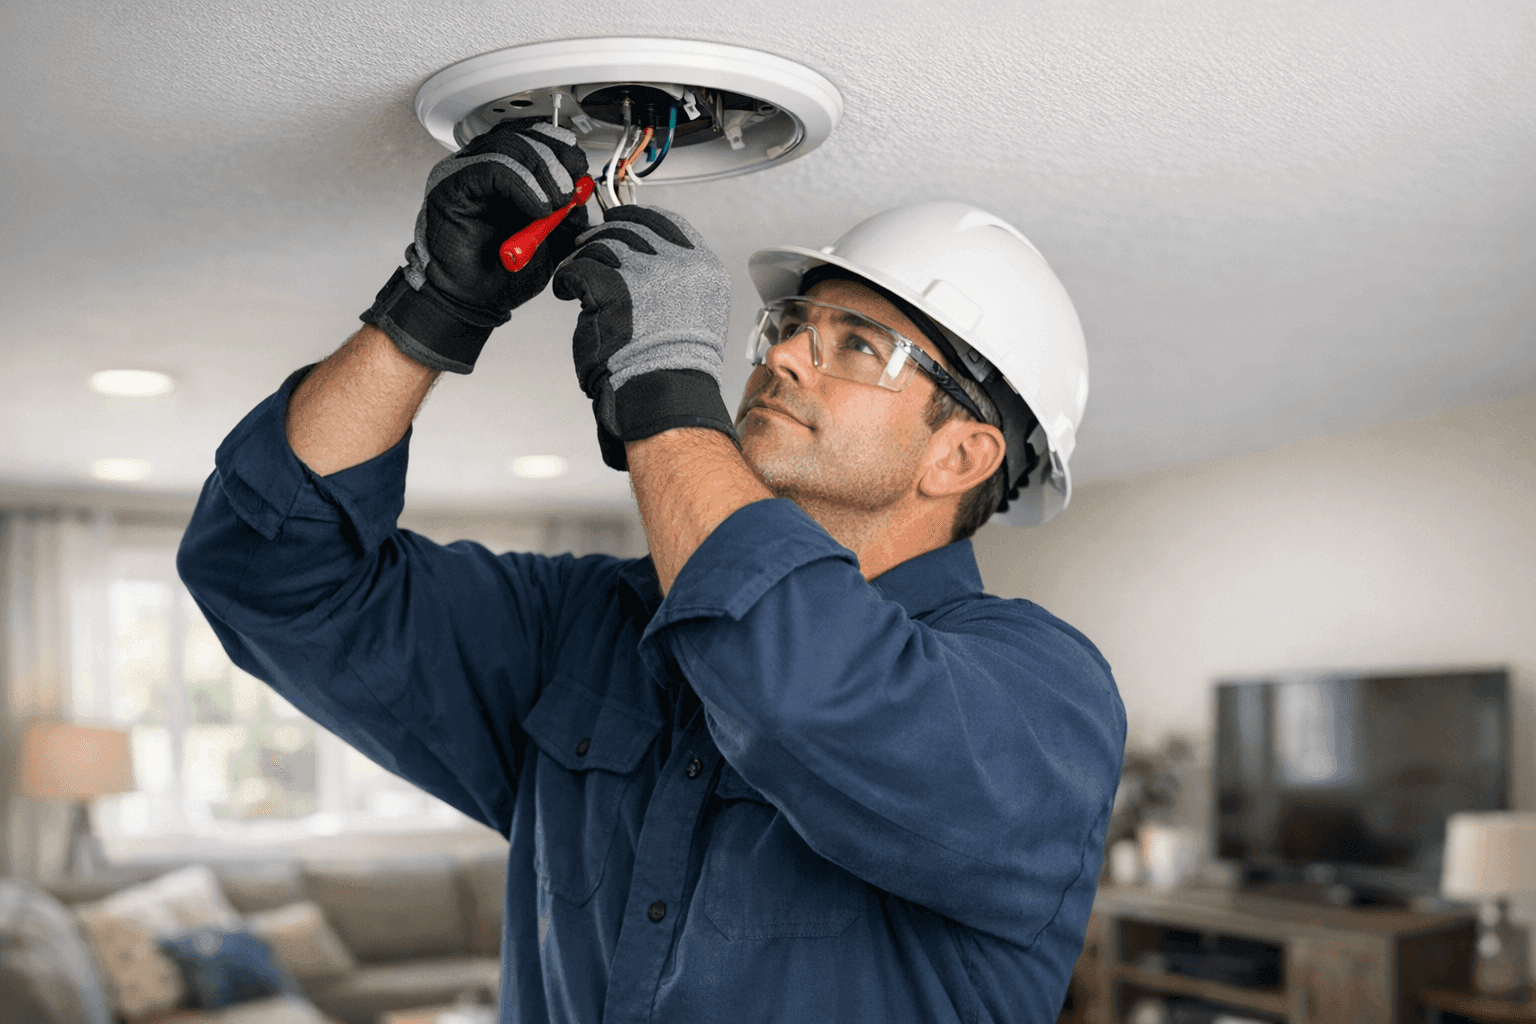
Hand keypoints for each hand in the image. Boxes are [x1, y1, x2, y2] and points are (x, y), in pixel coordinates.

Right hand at [361, 119, 589, 373]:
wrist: (475, 302)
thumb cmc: (503, 275)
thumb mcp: (553, 242)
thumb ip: (567, 215)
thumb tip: (584, 191)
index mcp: (506, 176)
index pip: (532, 138)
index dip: (560, 147)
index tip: (581, 170)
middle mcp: (481, 168)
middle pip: (521, 135)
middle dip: (555, 159)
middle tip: (571, 190)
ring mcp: (463, 173)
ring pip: (507, 146)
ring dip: (541, 171)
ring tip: (555, 202)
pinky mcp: (450, 185)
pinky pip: (491, 168)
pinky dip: (522, 184)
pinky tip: (537, 208)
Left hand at [553, 206, 734, 470]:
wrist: (665, 391)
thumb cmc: (677, 363)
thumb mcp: (698, 310)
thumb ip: (679, 278)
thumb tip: (647, 259)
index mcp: (704, 268)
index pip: (668, 222)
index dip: (639, 219)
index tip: (622, 221)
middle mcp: (678, 264)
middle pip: (632, 228)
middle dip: (606, 235)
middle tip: (589, 244)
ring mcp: (644, 273)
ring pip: (603, 243)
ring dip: (585, 257)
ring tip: (578, 277)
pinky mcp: (610, 286)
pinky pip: (579, 267)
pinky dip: (567, 278)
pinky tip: (567, 292)